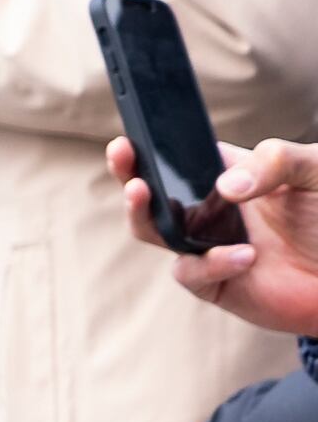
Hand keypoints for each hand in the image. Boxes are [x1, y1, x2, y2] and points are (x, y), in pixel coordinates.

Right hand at [113, 136, 317, 335]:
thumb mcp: (316, 171)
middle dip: (128, 172)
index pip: (180, 156)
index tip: (133, 136)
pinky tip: (246, 255)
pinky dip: (211, 263)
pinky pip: (191, 273)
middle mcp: (212, 210)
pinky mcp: (219, 285)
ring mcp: (210, 247)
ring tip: (142, 193)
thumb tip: (226, 186)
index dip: (151, 146)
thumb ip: (276, 161)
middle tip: (122, 155)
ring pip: (153, 231)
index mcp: (230, 175)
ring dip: (141, 213)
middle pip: (152, 192)